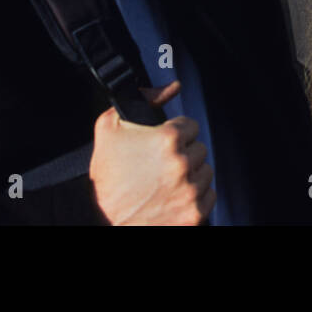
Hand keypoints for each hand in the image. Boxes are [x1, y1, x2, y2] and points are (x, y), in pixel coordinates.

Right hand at [89, 81, 215, 225]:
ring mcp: (190, 192)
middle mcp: (183, 164)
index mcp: (167, 139)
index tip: (161, 148)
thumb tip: (173, 87)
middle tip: (159, 169)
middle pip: (199, 150)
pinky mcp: (195, 215)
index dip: (175, 135)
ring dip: (191, 176)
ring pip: (206, 173)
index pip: (190, 126)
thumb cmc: (105, 178)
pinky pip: (209, 197)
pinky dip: (195, 198)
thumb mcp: (110, 129)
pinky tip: (173, 200)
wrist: (102, 225)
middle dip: (182, 156)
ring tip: (165, 185)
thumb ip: (142, 99)